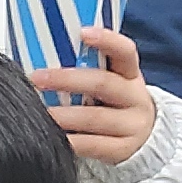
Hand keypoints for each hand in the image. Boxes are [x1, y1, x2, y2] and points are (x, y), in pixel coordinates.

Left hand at [37, 26, 157, 166]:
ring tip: (40, 111)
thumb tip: (41, 52)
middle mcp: (135, 98)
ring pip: (94, 118)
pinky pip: (92, 145)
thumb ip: (86, 68)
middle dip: (67, 80)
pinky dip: (69, 140)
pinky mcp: (122, 150)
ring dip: (63, 114)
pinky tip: (52, 136)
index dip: (107, 40)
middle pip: (103, 84)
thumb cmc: (113, 104)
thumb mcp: (110, 81)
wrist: (143, 140)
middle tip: (37, 78)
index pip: (125, 51)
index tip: (83, 32)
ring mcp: (132, 126)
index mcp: (130, 74)